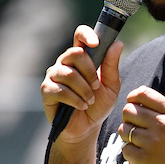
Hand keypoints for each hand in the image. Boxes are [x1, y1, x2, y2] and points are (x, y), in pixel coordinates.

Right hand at [41, 26, 124, 144]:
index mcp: (81, 58)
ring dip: (84, 89)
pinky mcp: (47, 90)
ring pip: (69, 73)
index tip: (96, 43)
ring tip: (90, 100)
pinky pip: (60, 89)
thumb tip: (117, 44)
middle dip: (90, 71)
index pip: (79, 35)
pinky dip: (75, 99)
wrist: (87, 128)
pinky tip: (81, 106)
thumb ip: (112, 66)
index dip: (86, 35)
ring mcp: (53, 75)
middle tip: (96, 86)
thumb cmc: (98, 105)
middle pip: (75, 53)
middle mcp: (65, 62)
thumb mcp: (111, 87)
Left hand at [118, 87, 164, 163]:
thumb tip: (134, 99)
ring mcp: (152, 142)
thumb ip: (161, 110)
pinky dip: (131, 153)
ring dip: (128, 137)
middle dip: (129, 119)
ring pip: (124, 130)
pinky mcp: (144, 159)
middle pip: (128, 111)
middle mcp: (162, 125)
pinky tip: (143, 157)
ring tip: (140, 144)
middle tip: (137, 130)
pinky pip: (125, 148)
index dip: (132, 98)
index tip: (133, 106)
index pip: (142, 93)